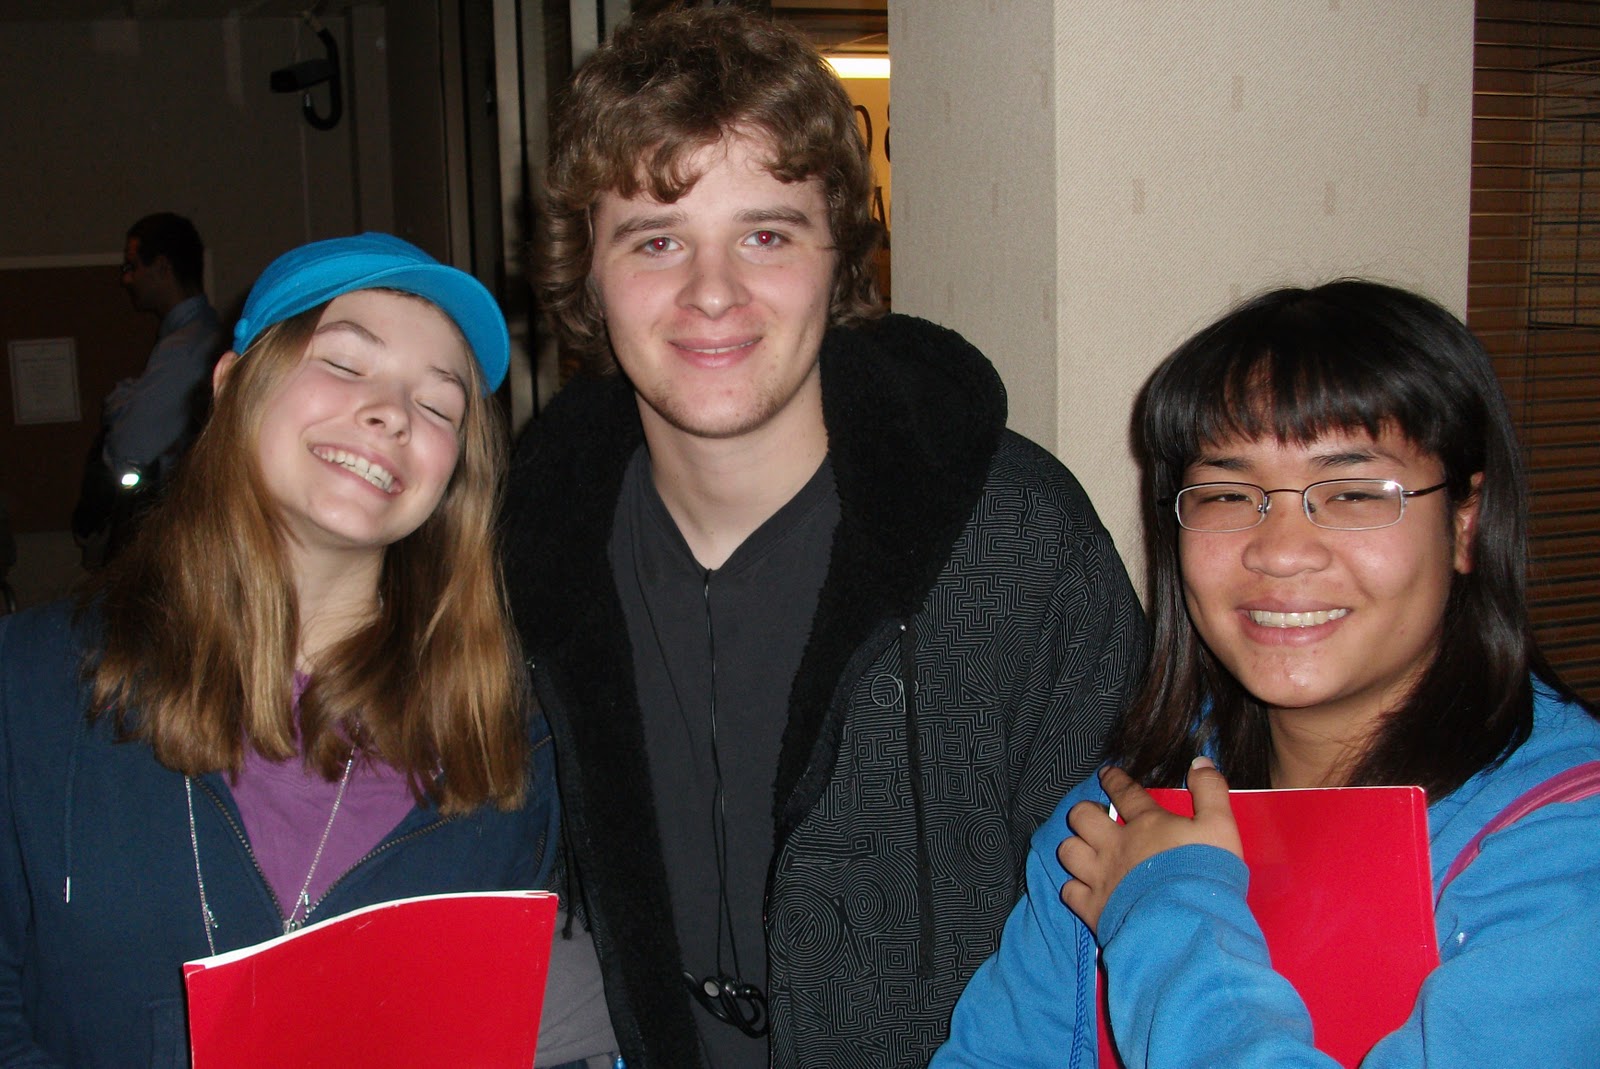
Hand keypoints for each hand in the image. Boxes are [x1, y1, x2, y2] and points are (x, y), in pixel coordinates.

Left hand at [1058, 757, 1241, 934]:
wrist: (1187, 923)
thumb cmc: (1206, 873)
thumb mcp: (1221, 827)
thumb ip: (1211, 792)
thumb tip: (1199, 763)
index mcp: (1147, 825)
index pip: (1125, 793)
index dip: (1115, 780)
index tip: (1106, 774)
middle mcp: (1116, 846)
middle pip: (1082, 817)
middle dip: (1084, 813)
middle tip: (1093, 818)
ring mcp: (1100, 877)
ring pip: (1068, 851)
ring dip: (1075, 848)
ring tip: (1085, 851)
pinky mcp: (1093, 908)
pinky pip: (1069, 891)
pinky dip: (1074, 888)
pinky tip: (1083, 889)